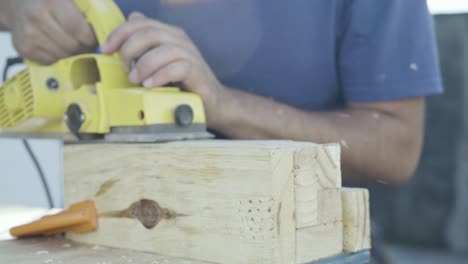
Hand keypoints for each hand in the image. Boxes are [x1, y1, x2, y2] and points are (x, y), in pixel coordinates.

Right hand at [2, 0, 95, 63]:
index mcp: (52, 2)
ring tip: (74, 47)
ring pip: (63, 56)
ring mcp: (29, 35)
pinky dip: (60, 59)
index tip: (95, 41)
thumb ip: (88, 11)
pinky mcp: (24, 49)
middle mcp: (37, 17)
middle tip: (87, 46)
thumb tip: (107, 33)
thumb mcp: (71, 0)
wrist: (17, 4)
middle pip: (71, 45)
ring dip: (72, 55)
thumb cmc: (51, 1)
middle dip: (83, 48)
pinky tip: (59, 48)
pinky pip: (52, 62)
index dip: (90, 38)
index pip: (77, 28)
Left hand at [101, 12, 224, 125]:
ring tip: (135, 80)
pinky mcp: (197, 71)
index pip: (140, 23)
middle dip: (130, 50)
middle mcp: (180, 40)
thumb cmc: (184, 82)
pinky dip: (160, 76)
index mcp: (169, 34)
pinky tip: (150, 85)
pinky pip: (176, 68)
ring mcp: (190, 55)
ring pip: (163, 49)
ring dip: (144, 65)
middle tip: (125, 68)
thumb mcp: (162, 60)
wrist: (212, 102)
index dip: (119, 34)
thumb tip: (133, 18)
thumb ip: (148, 42)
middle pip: (150, 33)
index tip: (105, 49)